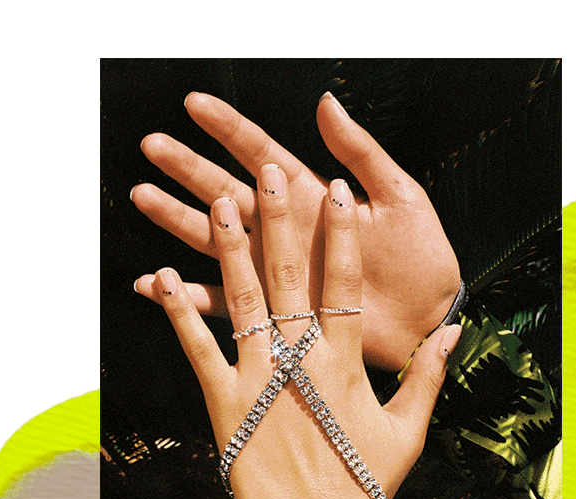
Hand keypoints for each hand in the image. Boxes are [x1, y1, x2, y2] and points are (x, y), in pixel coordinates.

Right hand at [131, 92, 461, 372]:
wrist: (432, 318)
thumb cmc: (423, 258)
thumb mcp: (401, 197)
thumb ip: (360, 153)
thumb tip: (326, 102)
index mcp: (315, 198)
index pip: (263, 154)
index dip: (229, 129)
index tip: (195, 104)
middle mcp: (287, 231)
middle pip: (227, 191)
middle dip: (189, 168)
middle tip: (153, 145)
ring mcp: (277, 269)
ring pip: (215, 238)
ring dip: (178, 218)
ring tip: (143, 194)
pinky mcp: (276, 311)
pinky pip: (224, 303)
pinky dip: (187, 296)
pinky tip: (153, 283)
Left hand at [138, 170, 460, 498]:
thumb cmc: (367, 486)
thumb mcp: (408, 430)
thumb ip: (428, 375)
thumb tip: (451, 331)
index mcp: (347, 363)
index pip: (344, 283)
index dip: (340, 235)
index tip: (336, 192)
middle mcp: (301, 360)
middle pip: (290, 275)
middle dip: (280, 220)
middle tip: (269, 172)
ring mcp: (259, 378)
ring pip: (242, 298)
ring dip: (229, 248)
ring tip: (218, 203)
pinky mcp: (223, 403)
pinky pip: (196, 347)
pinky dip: (176, 311)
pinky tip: (160, 277)